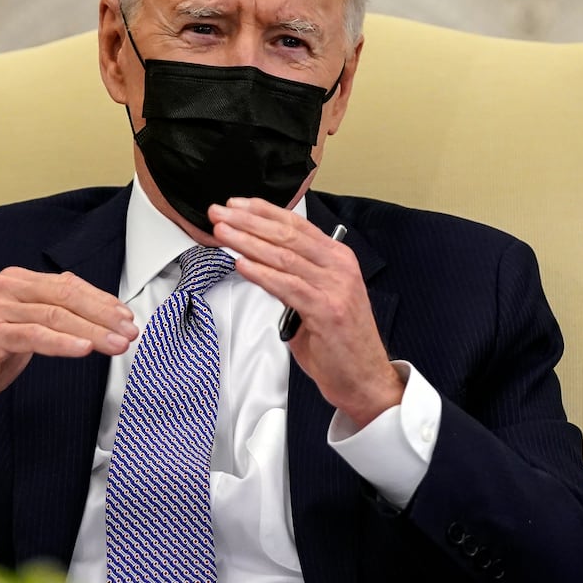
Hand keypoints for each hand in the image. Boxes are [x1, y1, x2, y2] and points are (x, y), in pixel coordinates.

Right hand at [0, 268, 138, 456]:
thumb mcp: (24, 328)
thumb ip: (51, 313)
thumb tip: (96, 310)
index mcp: (16, 281)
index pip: (69, 286)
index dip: (101, 301)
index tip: (126, 316)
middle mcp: (5, 288)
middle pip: (66, 297)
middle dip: (103, 315)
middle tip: (130, 331)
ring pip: (55, 316)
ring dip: (92, 331)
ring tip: (117, 344)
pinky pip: (34, 335)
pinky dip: (63, 342)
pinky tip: (85, 349)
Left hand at [209, 198, 402, 427]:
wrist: (363, 377)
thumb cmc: (339, 341)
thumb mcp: (318, 298)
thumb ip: (294, 279)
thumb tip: (260, 263)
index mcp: (338, 259)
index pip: (297, 225)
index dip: (263, 211)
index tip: (236, 205)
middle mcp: (339, 267)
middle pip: (287, 235)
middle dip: (248, 222)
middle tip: (220, 214)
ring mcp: (335, 287)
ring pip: (284, 256)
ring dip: (248, 243)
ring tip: (223, 234)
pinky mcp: (326, 310)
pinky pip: (287, 285)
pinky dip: (262, 273)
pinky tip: (242, 264)